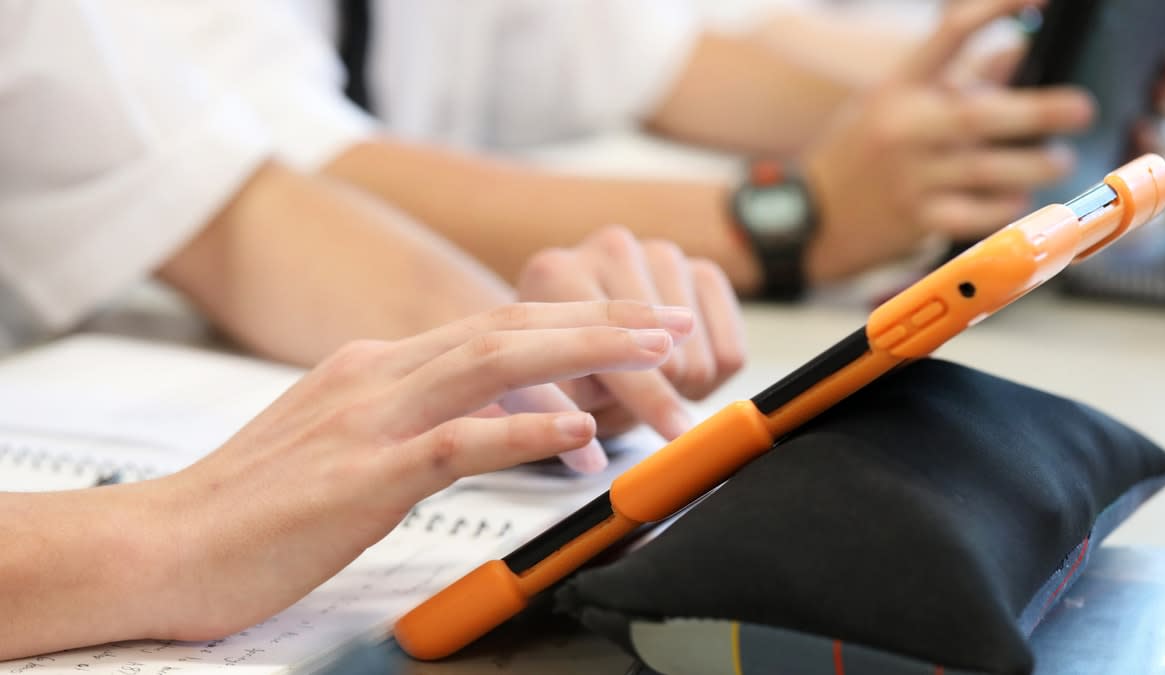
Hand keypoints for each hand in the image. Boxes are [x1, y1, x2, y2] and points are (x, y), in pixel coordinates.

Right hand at [133, 301, 685, 640]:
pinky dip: (525, 431)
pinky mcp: (361, 476)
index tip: (629, 320)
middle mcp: (378, 375)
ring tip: (652, 355)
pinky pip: (458, 441)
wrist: (161, 542)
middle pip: (510, 325)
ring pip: (496, 362)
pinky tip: (578, 434)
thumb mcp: (337, 439)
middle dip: (600, 318)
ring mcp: (370, 419)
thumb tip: (474, 419)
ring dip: (584, 353)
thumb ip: (403, 419)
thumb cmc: (250, 504)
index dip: (570, 317)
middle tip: (668, 320)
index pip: (492, 324)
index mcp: (374, 367)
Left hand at [517, 226, 745, 440]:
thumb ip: (568, 402)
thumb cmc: (560, 367)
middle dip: (662, 399)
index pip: (613, 344)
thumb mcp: (547, 390)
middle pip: (669, 356)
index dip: (646, 396)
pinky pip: (732, 352)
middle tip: (635, 408)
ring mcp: (660, 253)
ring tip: (655, 386)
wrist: (580, 332)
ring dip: (686, 389)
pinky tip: (685, 371)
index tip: (676, 433)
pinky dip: (715, 377)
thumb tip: (591, 427)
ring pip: (702, 358)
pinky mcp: (703, 270)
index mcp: (555, 274)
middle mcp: (609, 249)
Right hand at [802, 0, 1095, 280]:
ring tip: (1056, 161)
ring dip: (1033, 165)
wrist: (807, 220)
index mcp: (899, 88)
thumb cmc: (857, 156)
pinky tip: (1016, 200)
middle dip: (1037, 111)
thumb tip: (1016, 50)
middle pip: (978, 114)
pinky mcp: (914, 220)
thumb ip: (957, 80)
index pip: (951, 33)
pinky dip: (1003, 206)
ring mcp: (907, 178)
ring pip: (986, 170)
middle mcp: (903, 129)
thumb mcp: (893, 106)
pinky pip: (973, 214)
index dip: (998, 7)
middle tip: (1081, 108)